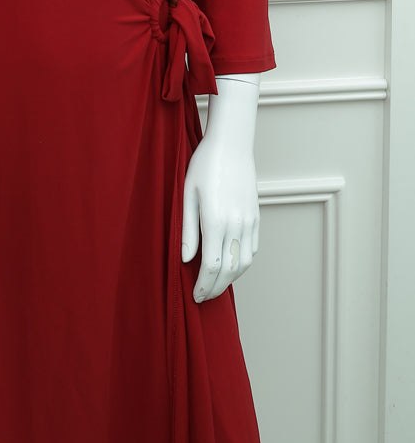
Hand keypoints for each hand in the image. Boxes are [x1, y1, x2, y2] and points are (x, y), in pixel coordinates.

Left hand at [180, 75, 260, 301]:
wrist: (232, 145)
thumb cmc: (204, 165)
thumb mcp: (186, 194)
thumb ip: (186, 229)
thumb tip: (185, 259)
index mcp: (215, 220)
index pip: (211, 266)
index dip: (203, 285)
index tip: (194, 295)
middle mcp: (236, 225)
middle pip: (228, 270)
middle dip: (216, 289)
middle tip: (203, 297)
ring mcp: (249, 222)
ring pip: (243, 263)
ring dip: (230, 280)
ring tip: (215, 286)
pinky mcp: (256, 217)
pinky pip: (252, 249)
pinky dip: (241, 264)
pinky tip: (230, 266)